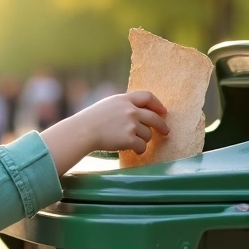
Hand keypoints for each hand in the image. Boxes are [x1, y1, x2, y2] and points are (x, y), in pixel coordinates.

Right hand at [41, 91, 168, 173]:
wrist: (83, 131)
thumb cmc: (91, 120)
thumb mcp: (108, 105)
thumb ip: (123, 106)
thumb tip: (139, 112)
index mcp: (124, 99)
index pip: (147, 96)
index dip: (157, 104)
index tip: (163, 111)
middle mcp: (130, 110)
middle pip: (154, 118)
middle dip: (162, 126)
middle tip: (165, 132)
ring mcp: (131, 124)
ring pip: (148, 134)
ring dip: (143, 140)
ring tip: (134, 143)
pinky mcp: (129, 139)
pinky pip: (142, 146)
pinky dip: (140, 150)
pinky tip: (134, 151)